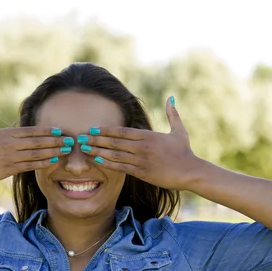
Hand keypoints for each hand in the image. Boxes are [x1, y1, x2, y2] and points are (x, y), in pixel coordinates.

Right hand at [0, 98, 70, 187]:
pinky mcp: (8, 168)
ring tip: (66, 151)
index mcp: (4, 133)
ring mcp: (9, 156)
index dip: (46, 130)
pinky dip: (42, 163)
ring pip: (36, 152)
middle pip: (37, 140)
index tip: (59, 130)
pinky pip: (29, 165)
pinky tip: (52, 162)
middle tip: (69, 140)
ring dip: (53, 151)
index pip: (30, 130)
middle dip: (55, 140)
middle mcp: (9, 143)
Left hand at [78, 97, 201, 190]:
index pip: (122, 132)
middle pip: (114, 142)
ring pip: (114, 155)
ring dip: (97, 152)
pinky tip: (97, 162)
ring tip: (84, 150)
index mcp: (148, 136)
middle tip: (81, 138)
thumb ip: (172, 114)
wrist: (191, 172)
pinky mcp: (142, 173)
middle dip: (96, 140)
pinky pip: (121, 168)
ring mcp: (141, 161)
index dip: (105, 130)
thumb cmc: (185, 152)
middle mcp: (142, 147)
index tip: (93, 129)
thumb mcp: (179, 130)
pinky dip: (107, 164)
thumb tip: (171, 97)